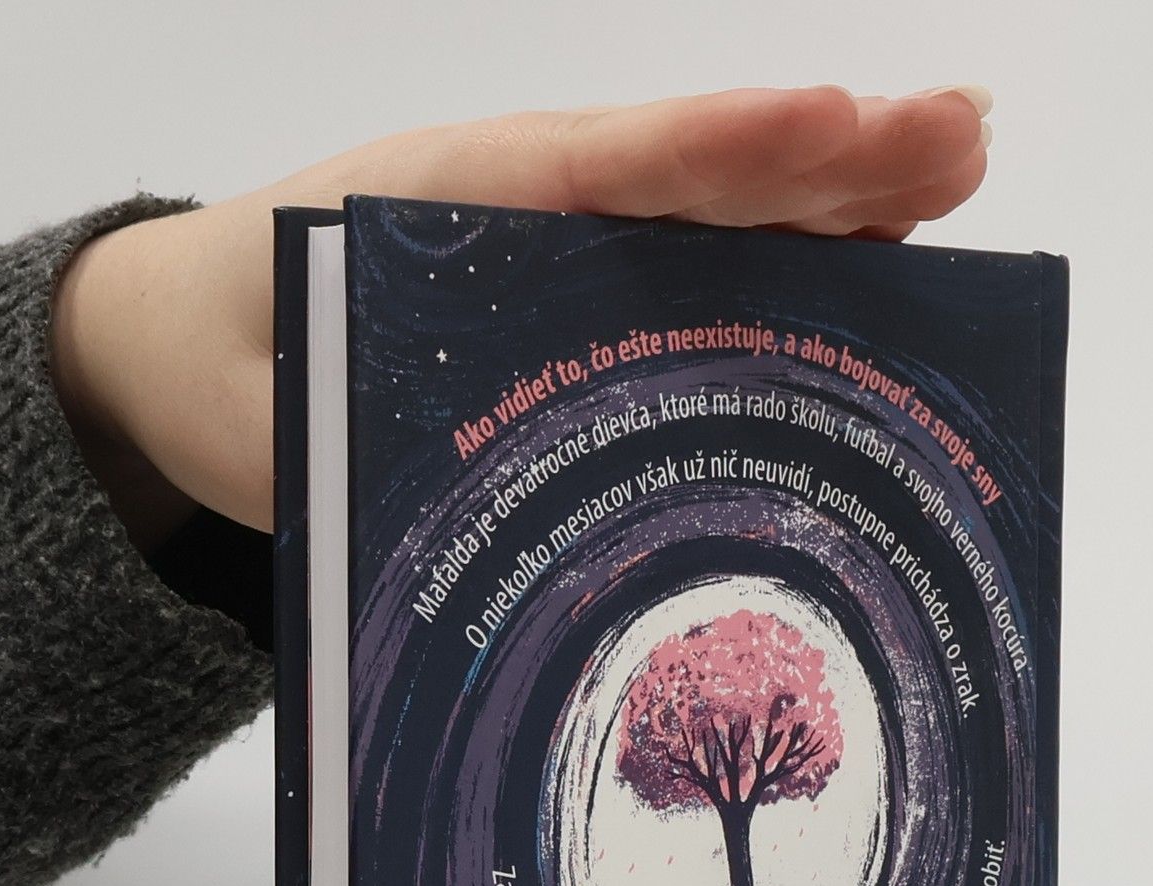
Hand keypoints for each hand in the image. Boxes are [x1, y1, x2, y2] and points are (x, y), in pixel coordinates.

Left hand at [50, 86, 992, 548]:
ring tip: (957, 165)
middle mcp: (534, 209)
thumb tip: (461, 490)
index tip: (830, 128)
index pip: (608, 169)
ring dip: (840, 194)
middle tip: (959, 133)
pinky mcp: (586, 296)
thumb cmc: (237, 360)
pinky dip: (792, 261)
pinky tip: (877, 264)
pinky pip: (700, 271)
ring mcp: (570, 246)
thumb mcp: (275, 415)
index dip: (724, 152)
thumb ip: (353, 443)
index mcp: (456, 209)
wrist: (193, 344)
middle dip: (831, 152)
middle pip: (698, 172)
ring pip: (720, 212)